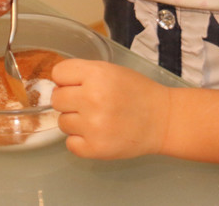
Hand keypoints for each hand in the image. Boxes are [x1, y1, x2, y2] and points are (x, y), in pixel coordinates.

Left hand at [50, 59, 170, 158]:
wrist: (162, 120)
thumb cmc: (137, 92)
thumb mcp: (111, 70)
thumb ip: (83, 74)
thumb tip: (57, 85)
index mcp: (96, 74)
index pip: (58, 73)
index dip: (66, 79)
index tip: (78, 85)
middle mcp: (92, 98)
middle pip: (56, 99)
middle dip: (69, 101)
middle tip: (88, 104)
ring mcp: (93, 126)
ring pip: (62, 122)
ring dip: (76, 122)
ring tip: (97, 119)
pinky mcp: (95, 148)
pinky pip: (70, 144)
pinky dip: (81, 141)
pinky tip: (97, 134)